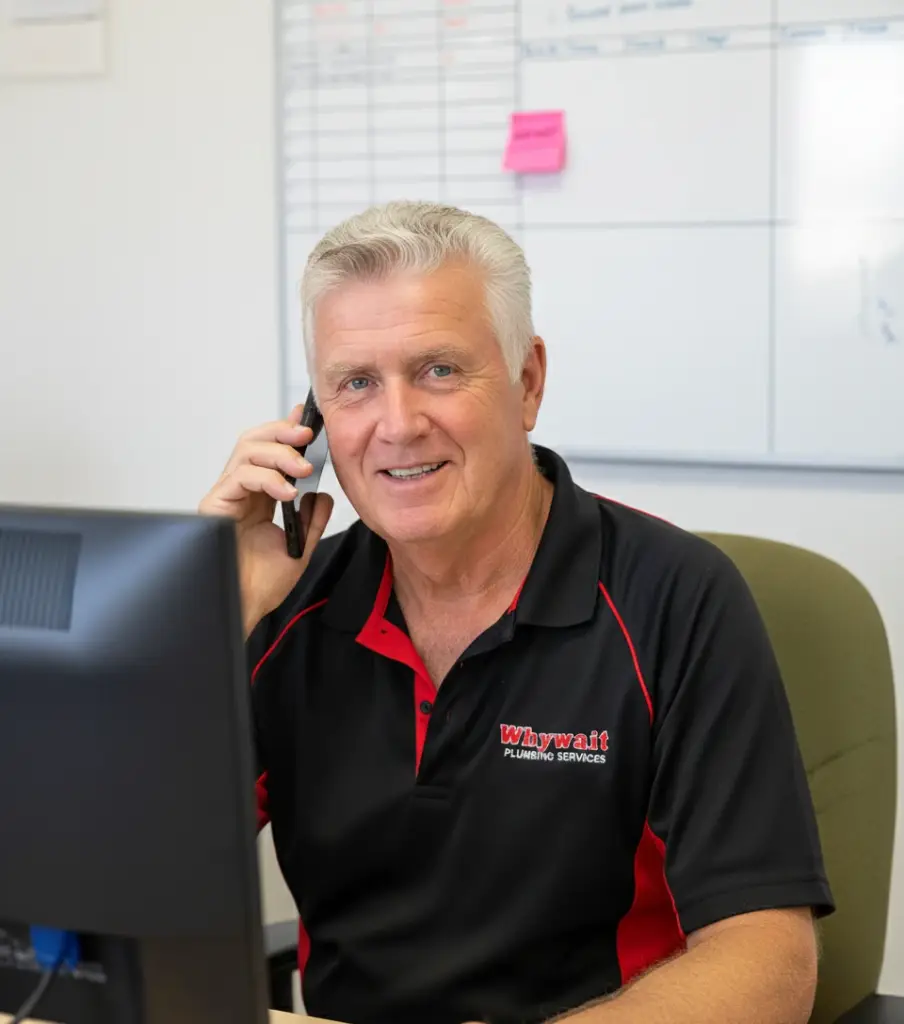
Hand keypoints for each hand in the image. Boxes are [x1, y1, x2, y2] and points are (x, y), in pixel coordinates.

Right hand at [199, 404, 333, 635]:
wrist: (244, 607)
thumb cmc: (262, 583)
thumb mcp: (299, 546)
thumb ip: (311, 520)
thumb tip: (324, 495)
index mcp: (258, 497)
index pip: (270, 452)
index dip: (286, 431)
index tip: (308, 418)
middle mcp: (240, 491)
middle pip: (253, 441)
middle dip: (281, 431)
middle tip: (308, 435)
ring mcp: (226, 496)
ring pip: (246, 452)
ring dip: (279, 453)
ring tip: (303, 469)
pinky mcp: (215, 505)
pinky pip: (240, 476)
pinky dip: (266, 478)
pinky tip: (287, 492)